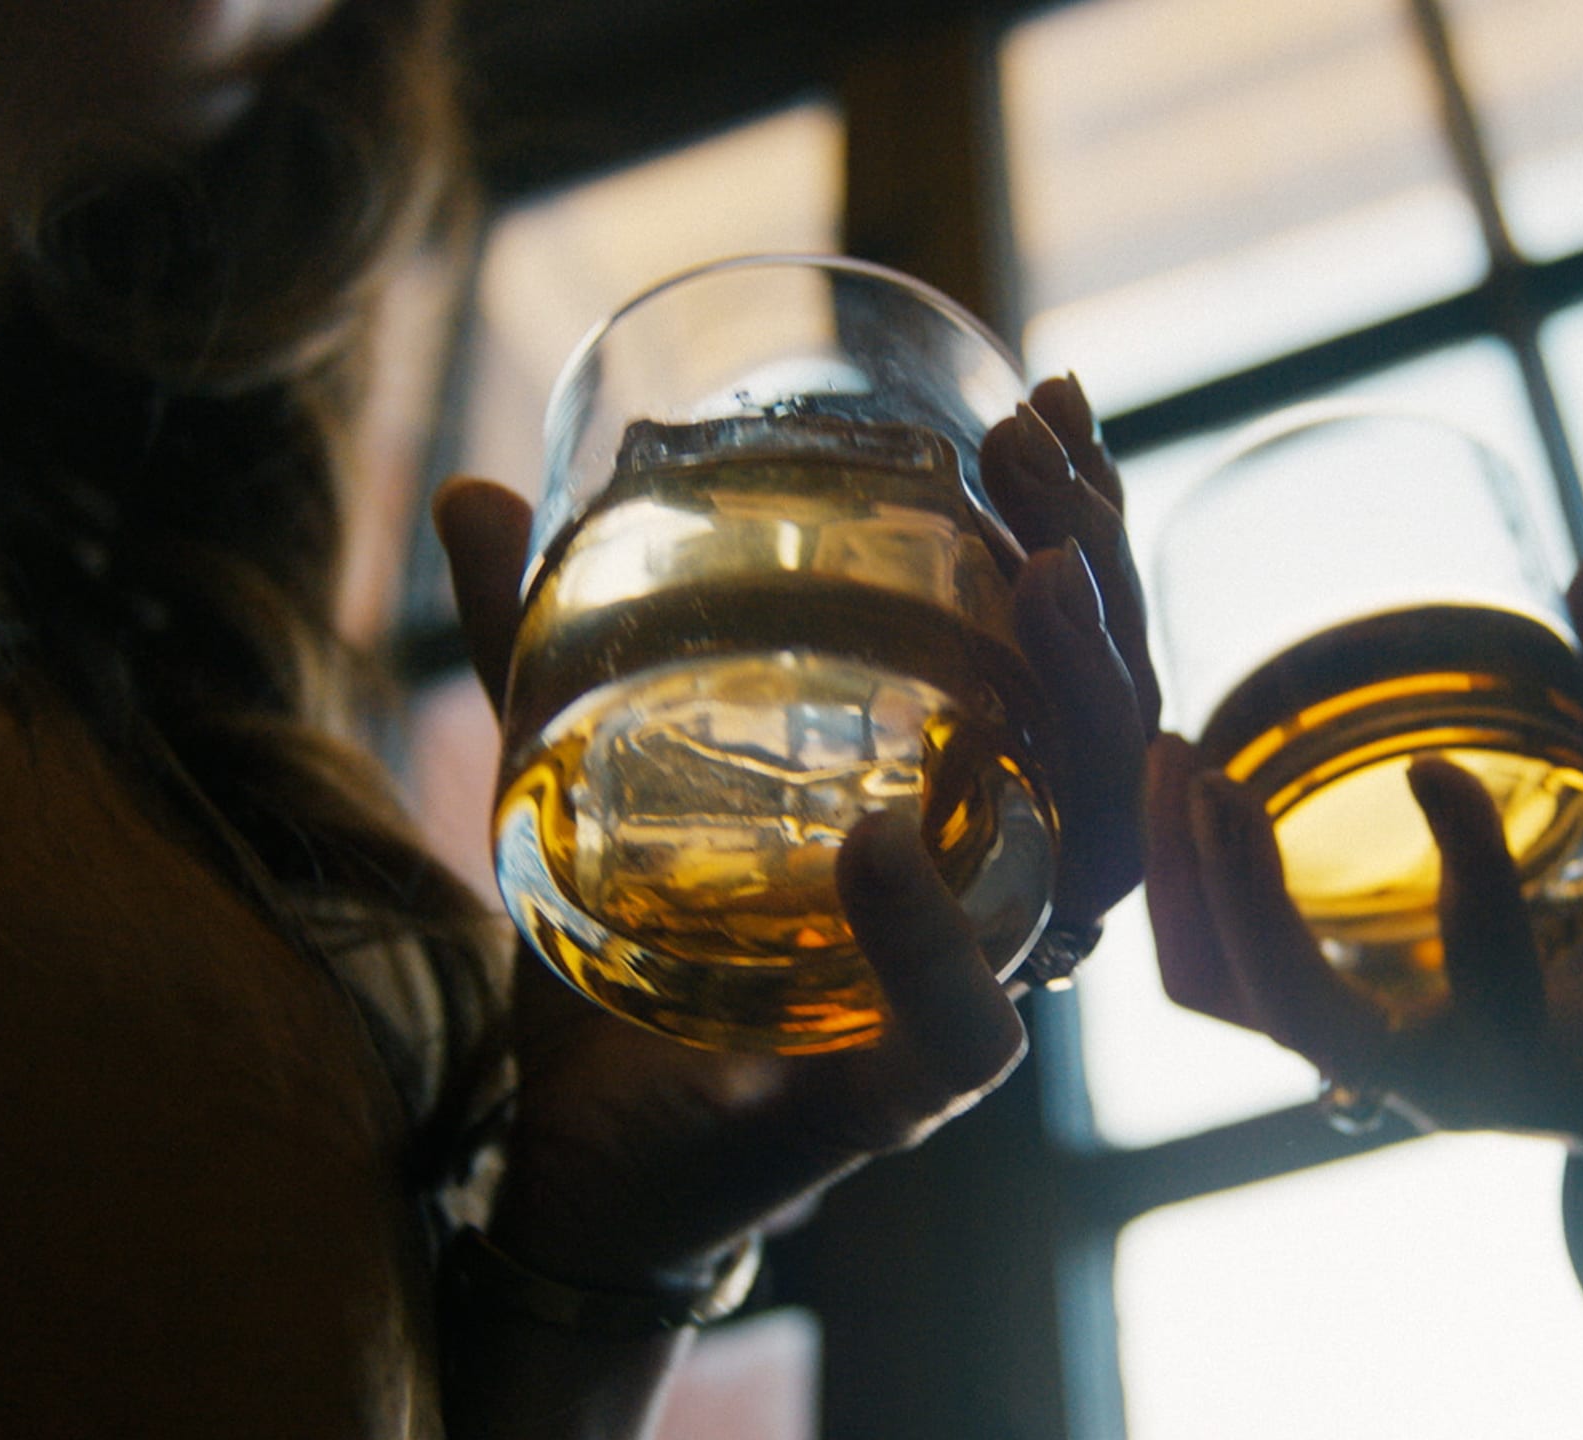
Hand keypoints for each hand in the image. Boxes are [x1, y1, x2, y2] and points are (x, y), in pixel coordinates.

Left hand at [429, 375, 1151, 1288]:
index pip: (1070, 650)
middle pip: (1116, 727)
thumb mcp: (574, 770)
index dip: (1089, 525)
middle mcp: (995, 884)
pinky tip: (888, 834)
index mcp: (959, 796)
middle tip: (1040, 456)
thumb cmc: (620, 959)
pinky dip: (935, 934)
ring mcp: (964, 986)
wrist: (574, 1161)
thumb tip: (466, 488)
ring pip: (1100, 856)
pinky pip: (970, 1023)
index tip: (1047, 401)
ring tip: (1037, 575)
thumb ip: (537, 645)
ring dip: (1087, 704)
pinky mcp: (899, 1096)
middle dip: (1104, 574)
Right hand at [1143, 562, 1582, 1153]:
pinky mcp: (1550, 1085)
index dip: (1164, 860)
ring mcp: (1463, 1083)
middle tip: (1176, 759)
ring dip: (1246, 905)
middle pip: (1216, 992)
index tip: (1167, 738)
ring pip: (1298, 1016)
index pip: (1212, 958)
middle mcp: (1398, 1053)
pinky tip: (1443, 779)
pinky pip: (1477, 985)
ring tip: (1227, 794)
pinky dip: (1454, 873)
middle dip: (1174, 875)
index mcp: (1383, 995)